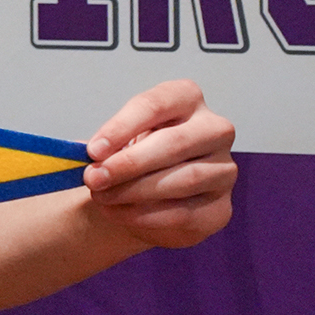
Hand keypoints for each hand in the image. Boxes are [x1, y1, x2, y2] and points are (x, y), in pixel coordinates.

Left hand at [83, 80, 235, 248]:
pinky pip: (185, 213)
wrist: (144, 193)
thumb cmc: (132, 155)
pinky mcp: (221, 208)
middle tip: (93, 177)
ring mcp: (224, 170)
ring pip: (183, 179)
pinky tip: (119, 213)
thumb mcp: (117, 140)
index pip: (155, 104)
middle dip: (128, 163)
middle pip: (174, 142)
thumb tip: (91, 158)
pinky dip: (146, 215)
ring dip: (135, 191)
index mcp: (186, 98)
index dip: (121, 127)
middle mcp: (214, 130)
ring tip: (101, 196)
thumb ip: (107, 145)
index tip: (93, 150)